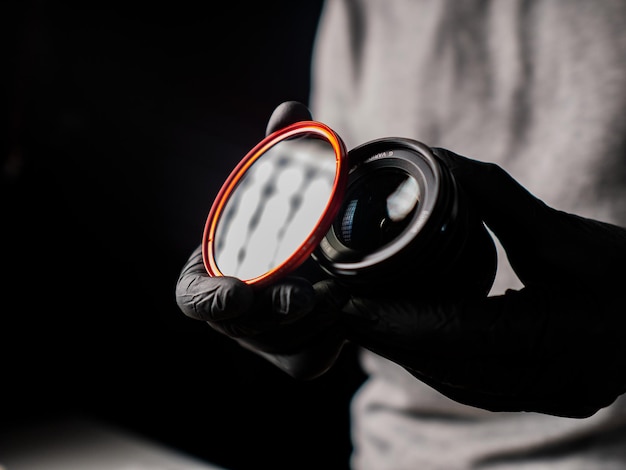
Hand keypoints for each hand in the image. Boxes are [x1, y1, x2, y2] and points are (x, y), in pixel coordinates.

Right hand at [175, 101, 345, 379]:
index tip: (237, 291)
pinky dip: (330, 336)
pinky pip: (311, 358)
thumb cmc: (284, 222)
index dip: (209, 298)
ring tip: (338, 293)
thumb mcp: (284, 186)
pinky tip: (347, 307)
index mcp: (213, 276)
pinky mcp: (297, 356)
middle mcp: (235, 315)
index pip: (194, 298)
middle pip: (245, 326)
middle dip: (274, 310)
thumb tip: (290, 110)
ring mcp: (265, 339)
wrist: (315, 260)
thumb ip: (282, 153)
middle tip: (305, 294)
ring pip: (282, 344)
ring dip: (309, 320)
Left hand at [338, 148, 625, 417]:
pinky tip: (407, 342)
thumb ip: (499, 199)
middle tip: (340, 309)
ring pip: (453, 382)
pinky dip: (432, 365)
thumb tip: (441, 162)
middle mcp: (553, 377)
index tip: (348, 303)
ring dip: (404, 354)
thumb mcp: (567, 233)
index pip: (459, 330)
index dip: (397, 320)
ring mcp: (548, 395)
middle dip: (386, 339)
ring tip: (363, 323)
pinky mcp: (542, 398)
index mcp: (562, 331)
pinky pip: (471, 389)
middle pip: (445, 364)